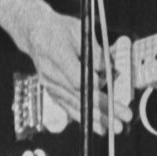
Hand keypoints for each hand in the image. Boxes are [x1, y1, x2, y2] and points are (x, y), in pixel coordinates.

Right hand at [0, 0, 133, 134]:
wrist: (33, 31)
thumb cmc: (59, 27)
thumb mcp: (79, 30)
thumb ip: (95, 51)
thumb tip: (109, 70)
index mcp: (56, 53)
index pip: (77, 77)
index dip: (94, 89)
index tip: (111, 96)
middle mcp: (50, 72)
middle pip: (79, 95)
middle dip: (103, 109)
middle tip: (123, 118)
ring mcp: (49, 84)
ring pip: (74, 104)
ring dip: (96, 118)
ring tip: (115, 128)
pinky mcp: (51, 90)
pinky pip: (68, 106)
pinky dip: (83, 117)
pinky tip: (98, 127)